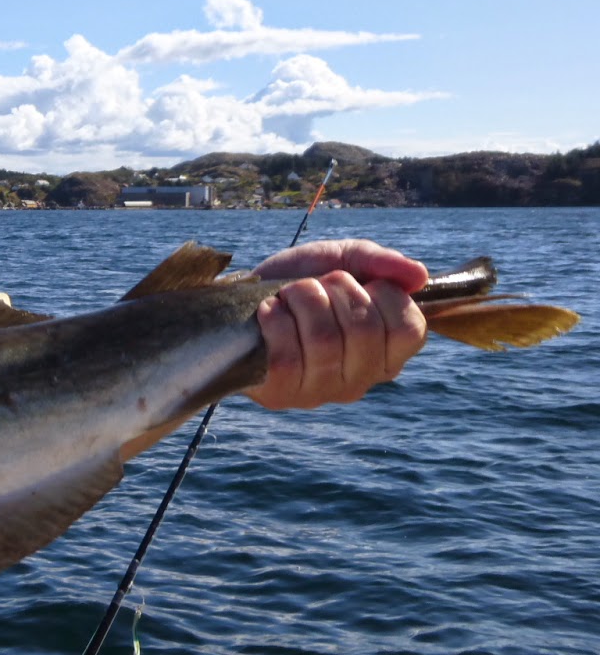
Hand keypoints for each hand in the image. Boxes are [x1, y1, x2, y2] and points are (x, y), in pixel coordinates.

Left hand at [246, 239, 428, 409]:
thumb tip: (418, 276)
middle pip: (365, 329)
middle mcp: (359, 379)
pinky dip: (276, 320)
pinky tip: (269, 311)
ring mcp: (320, 391)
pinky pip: (288, 356)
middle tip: (316, 285)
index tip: (357, 283)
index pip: (410, 328)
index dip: (383, 294)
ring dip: (304, 300)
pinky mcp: (281, 394)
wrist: (236, 301)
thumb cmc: (297, 282)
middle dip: (336, 289)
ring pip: (325, 339)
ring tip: (290, 295)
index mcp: (385, 353)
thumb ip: (379, 262)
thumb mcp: (340, 260)